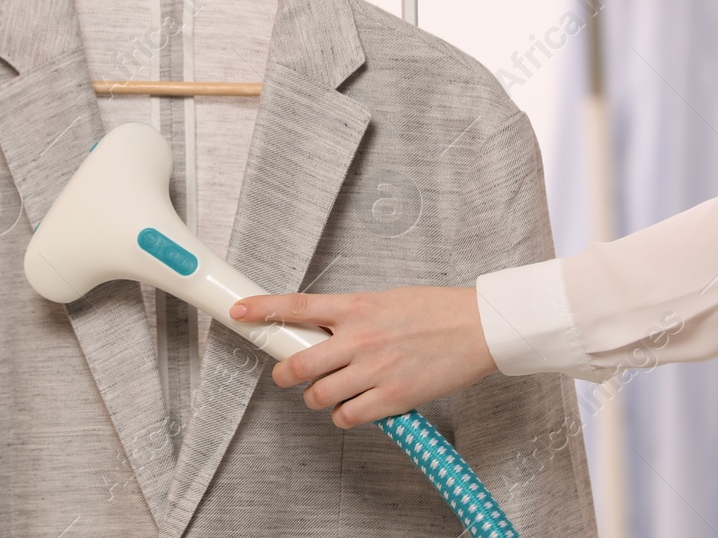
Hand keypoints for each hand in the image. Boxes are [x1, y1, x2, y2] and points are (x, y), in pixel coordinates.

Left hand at [229, 286, 497, 428]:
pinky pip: (348, 417)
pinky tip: (355, 406)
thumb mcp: (384, 300)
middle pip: (298, 364)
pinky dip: (344, 416)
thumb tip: (321, 328)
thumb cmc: (434, 310)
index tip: (239, 311)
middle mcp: (359, 338)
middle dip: (285, 374)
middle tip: (288, 375)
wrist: (479, 327)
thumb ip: (350, 315)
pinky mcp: (392, 399)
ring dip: (316, 398)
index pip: (296, 306)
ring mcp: (374, 370)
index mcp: (355, 306)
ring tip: (329, 392)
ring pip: (318, 396)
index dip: (262, 309)